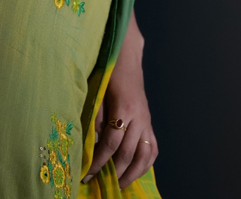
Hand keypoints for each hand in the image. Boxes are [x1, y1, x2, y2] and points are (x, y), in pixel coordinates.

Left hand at [83, 16, 157, 188]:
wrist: (127, 56)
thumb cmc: (108, 71)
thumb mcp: (97, 90)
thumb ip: (95, 115)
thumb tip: (91, 143)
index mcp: (124, 108)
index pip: (111, 143)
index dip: (98, 161)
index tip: (86, 174)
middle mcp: (139, 116)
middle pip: (128, 153)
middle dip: (112, 171)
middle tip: (98, 183)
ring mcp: (147, 120)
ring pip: (144, 155)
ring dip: (132, 174)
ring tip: (118, 185)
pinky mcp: (150, 122)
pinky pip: (153, 148)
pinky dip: (145, 163)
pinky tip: (135, 171)